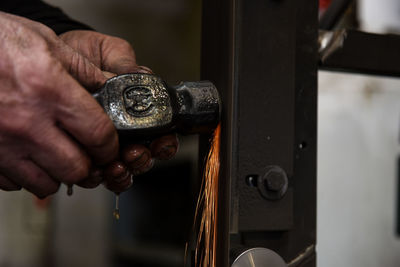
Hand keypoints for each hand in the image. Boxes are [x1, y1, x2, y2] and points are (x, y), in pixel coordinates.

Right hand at [0, 12, 118, 196]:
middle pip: (76, 169)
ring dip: (58, 173)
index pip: (99, 135)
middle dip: (88, 164)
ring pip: (46, 184)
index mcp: (50, 91)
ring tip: (57, 154)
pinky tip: (27, 153)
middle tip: (86, 153)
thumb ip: (83, 70)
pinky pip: (13, 183)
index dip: (111, 146)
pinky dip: (25, 174)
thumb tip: (108, 87)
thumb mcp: (45, 42)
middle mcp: (26, 123)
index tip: (109, 146)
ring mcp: (2, 143)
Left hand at [60, 30, 178, 191]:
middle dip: (142, 160)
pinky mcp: (83, 154)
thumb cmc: (82, 56)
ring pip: (124, 171)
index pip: (161, 133)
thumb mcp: (107, 52)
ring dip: (123, 172)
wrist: (50, 62)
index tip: (158, 142)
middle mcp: (126, 132)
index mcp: (138, 110)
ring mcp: (105, 146)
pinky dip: (100, 177)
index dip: (164, 142)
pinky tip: (94, 171)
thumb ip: (126, 63)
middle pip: (145, 157)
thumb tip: (142, 75)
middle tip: (132, 154)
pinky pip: (97, 175)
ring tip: (113, 165)